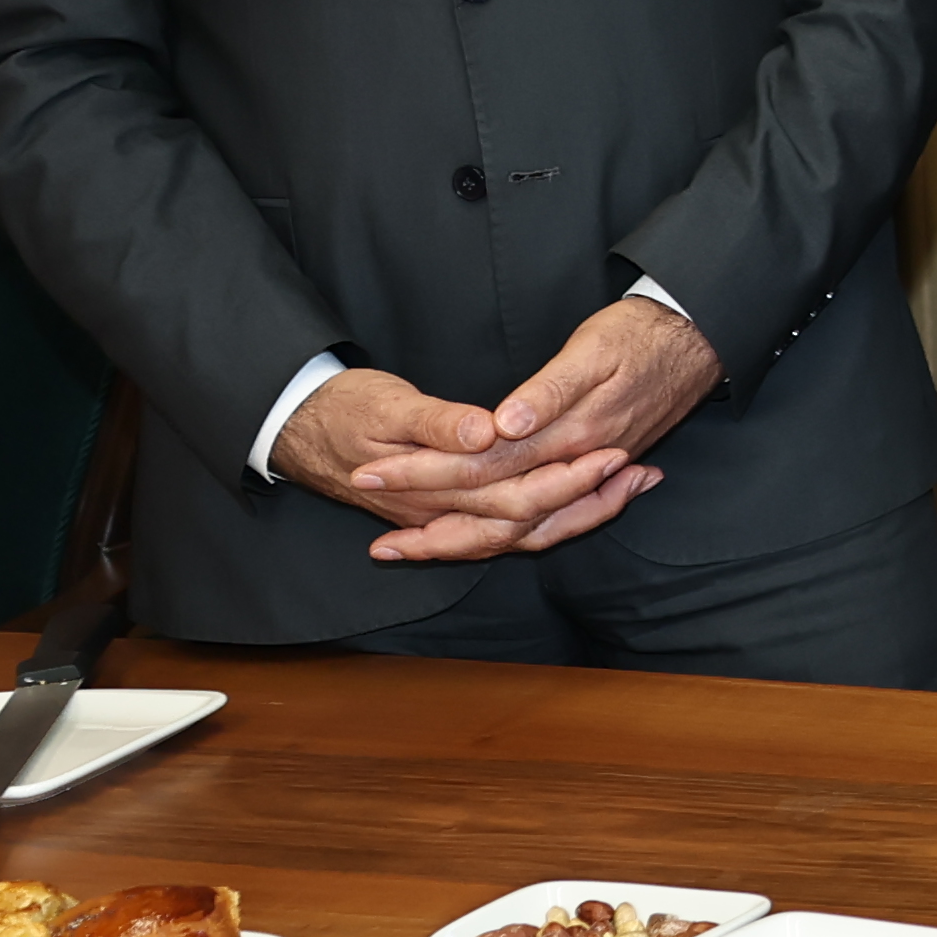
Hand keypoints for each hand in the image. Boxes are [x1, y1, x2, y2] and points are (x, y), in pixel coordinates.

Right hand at [275, 361, 664, 564]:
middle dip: (589, 500)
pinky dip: (554, 512)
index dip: (569, 483)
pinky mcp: (449, 510)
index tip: (615, 457)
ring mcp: (446, 517)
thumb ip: (437, 421)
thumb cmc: (342, 411)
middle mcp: (444, 515)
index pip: (516, 501)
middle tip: (641, 470)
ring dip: (581, 510)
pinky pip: (508, 524)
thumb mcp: (387, 406)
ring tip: (633, 484)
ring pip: (525, 530)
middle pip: (531, 523)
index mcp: (434, 491)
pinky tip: (589, 494)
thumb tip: (485, 432)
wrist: (295, 428)